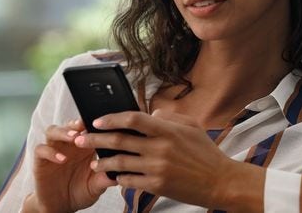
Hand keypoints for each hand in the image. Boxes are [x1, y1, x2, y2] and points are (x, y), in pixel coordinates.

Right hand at [30, 119, 116, 212]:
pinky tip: (62, 159)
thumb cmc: (80, 192)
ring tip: (74, 138)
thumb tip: (117, 174)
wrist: (61, 206)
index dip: (93, 125)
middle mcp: (68, 145)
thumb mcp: (95, 187)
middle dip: (77, 123)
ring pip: (53, 131)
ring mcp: (53, 150)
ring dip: (63, 132)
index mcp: (84, 146)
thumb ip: (103, 179)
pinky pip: (41, 149)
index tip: (100, 125)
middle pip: (69, 125)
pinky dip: (50, 152)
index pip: (87, 128)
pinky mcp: (40, 161)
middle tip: (85, 126)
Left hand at [73, 110, 263, 210]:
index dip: (111, 118)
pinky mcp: (157, 186)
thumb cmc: (206, 153)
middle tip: (80, 139)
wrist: (221, 182)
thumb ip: (168, 118)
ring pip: (120, 163)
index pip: (132, 118)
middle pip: (119, 141)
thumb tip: (149, 115)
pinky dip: (119, 178)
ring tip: (93, 162)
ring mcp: (157, 168)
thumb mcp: (191, 126)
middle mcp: (159, 148)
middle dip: (95, 140)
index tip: (97, 120)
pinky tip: (113, 176)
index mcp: (167, 130)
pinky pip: (129, 181)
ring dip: (102, 162)